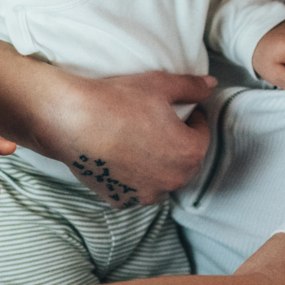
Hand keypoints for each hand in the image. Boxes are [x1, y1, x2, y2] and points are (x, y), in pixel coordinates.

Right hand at [30, 70, 216, 207]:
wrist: (71, 119)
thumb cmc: (118, 100)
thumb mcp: (160, 85)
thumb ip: (192, 87)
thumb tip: (212, 84)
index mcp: (189, 153)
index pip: (202, 135)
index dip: (191, 118)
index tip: (176, 109)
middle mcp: (172, 180)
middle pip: (185, 161)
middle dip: (177, 143)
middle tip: (157, 124)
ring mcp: (145, 194)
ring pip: (162, 179)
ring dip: (158, 164)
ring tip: (138, 141)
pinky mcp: (120, 200)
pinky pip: (136, 190)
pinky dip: (133, 177)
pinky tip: (120, 157)